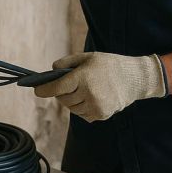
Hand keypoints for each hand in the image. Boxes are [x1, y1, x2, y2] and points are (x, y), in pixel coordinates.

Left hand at [33, 52, 167, 121]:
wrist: (135, 78)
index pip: (56, 87)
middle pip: (63, 99)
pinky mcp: (101, 115)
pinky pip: (82, 114)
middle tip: (65, 86)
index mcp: (83, 77)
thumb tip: (51, 70)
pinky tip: (91, 97)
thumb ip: (67, 62)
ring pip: (72, 108)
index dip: (44, 90)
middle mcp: (88, 93)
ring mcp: (95, 106)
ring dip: (71, 101)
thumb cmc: (109, 64)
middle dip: (60, 93)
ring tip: (81, 90)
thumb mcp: (88, 57)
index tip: (36, 91)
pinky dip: (82, 107)